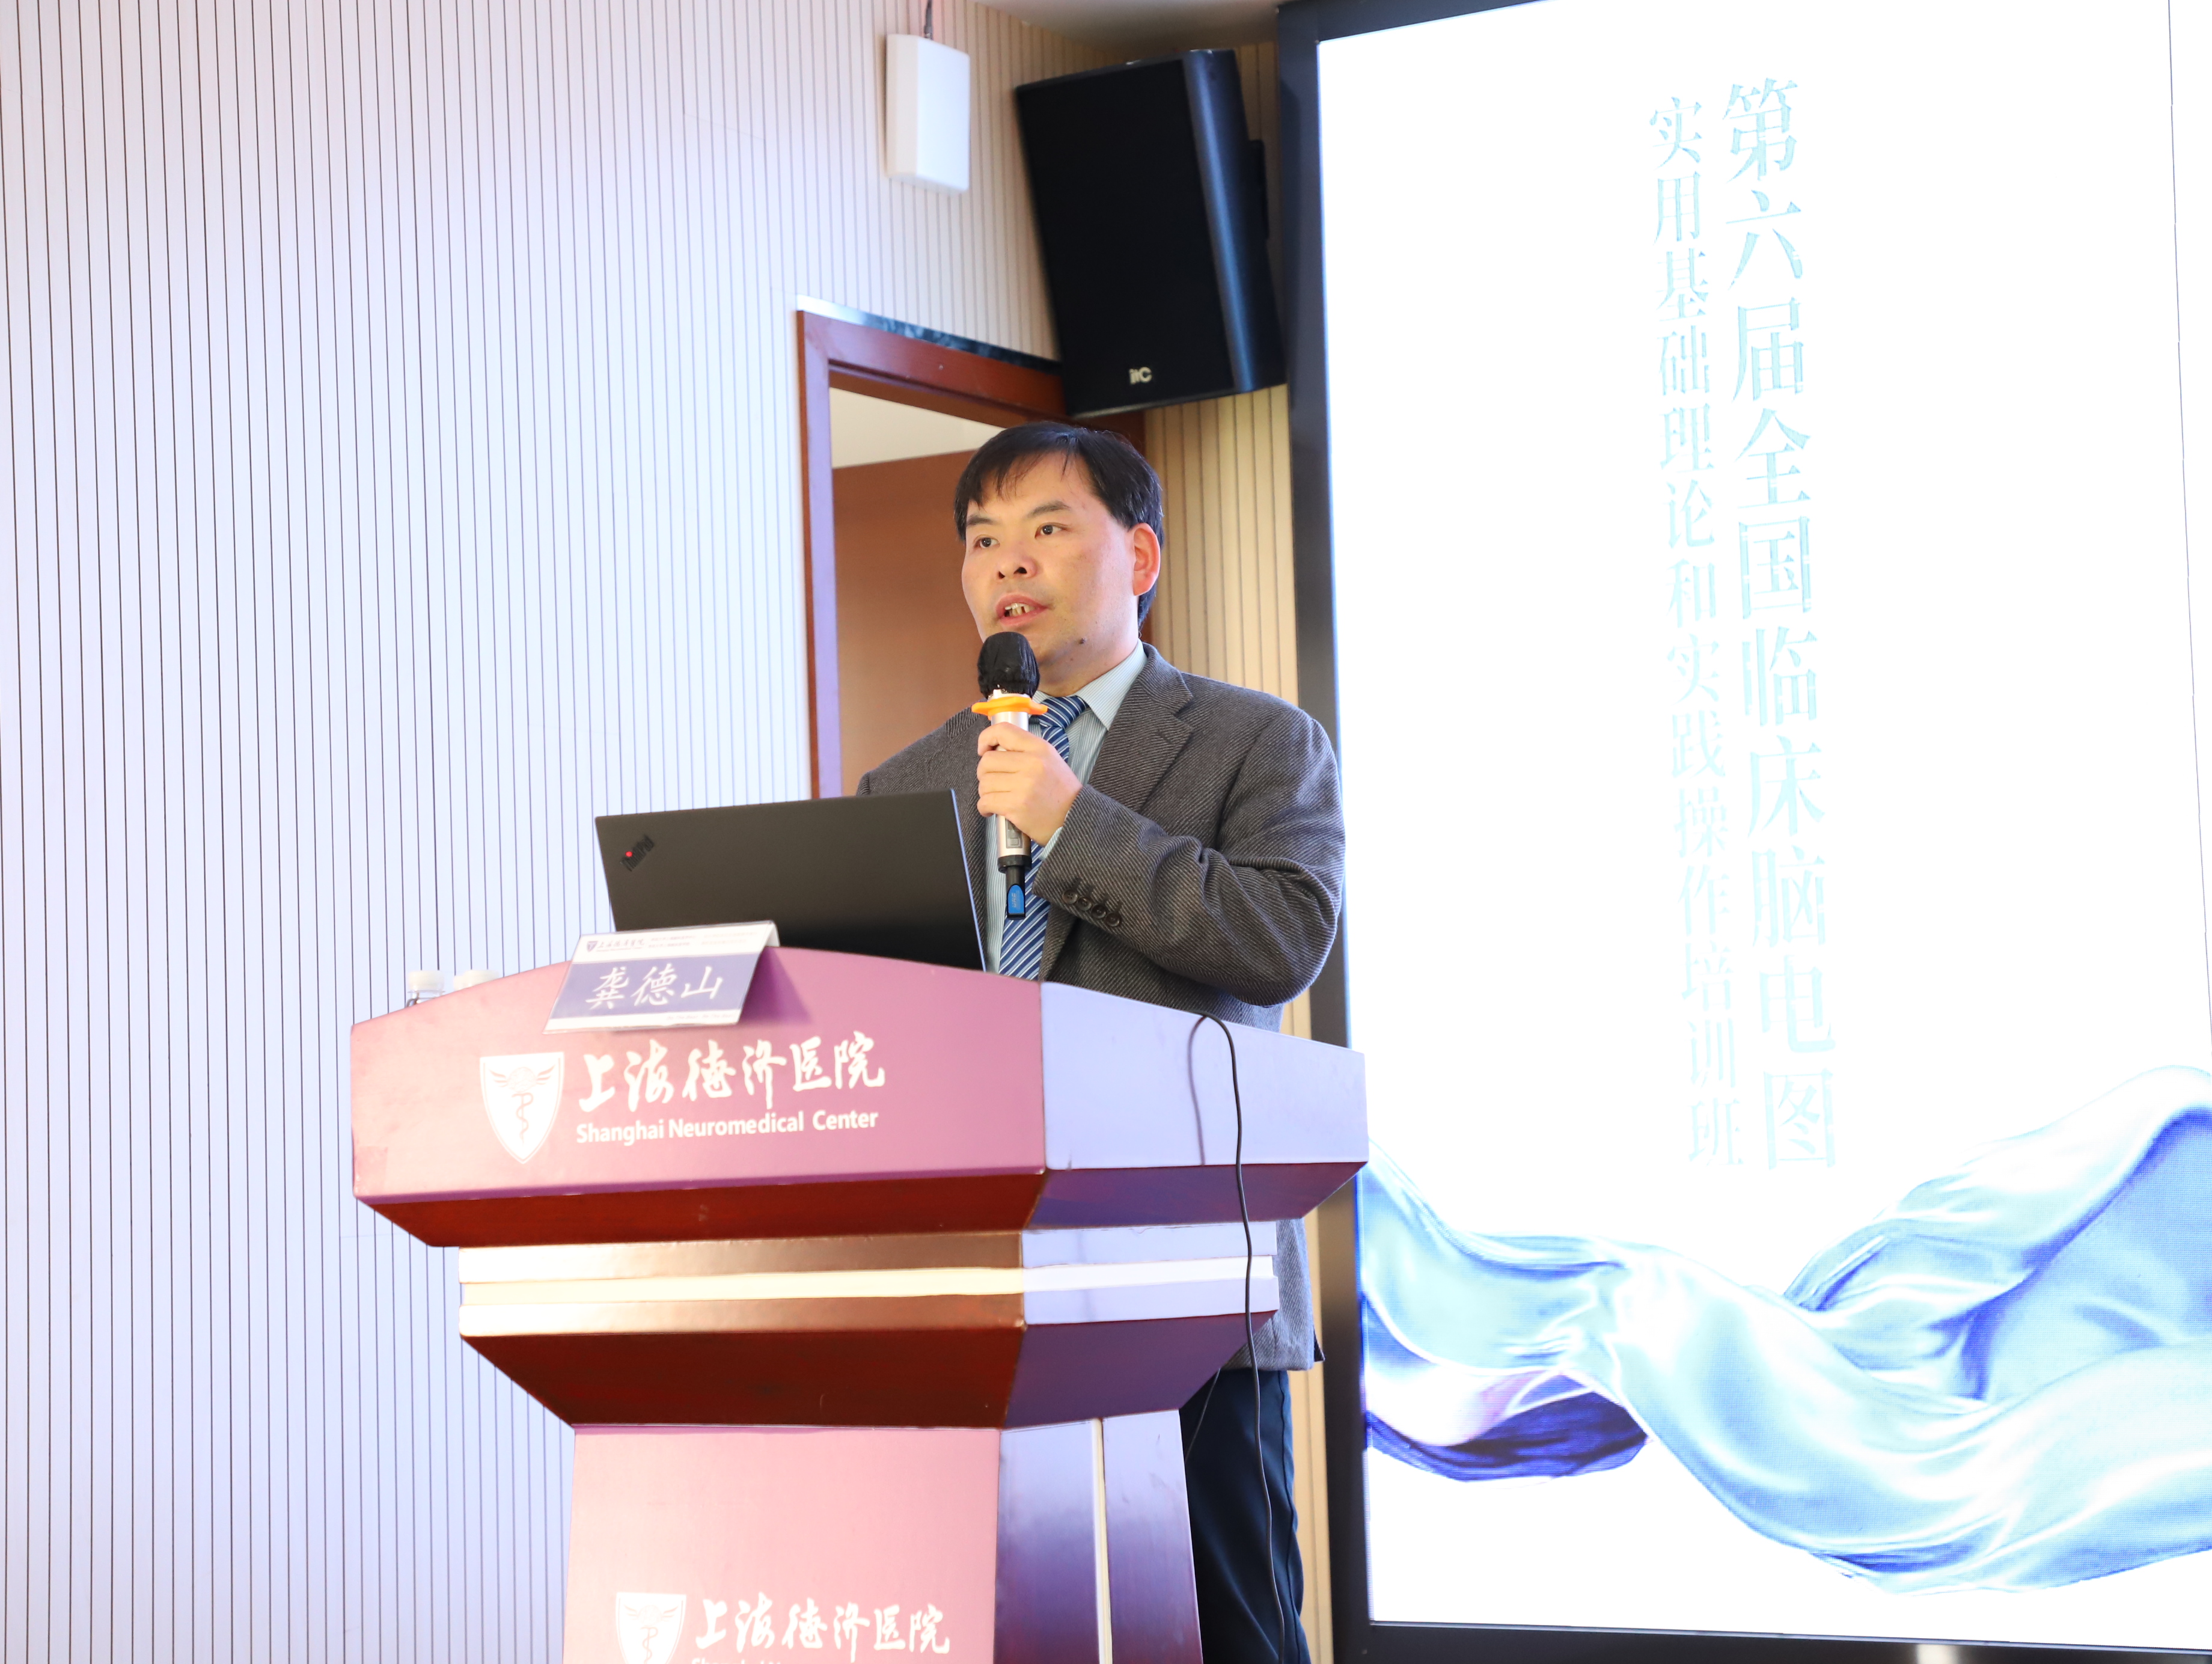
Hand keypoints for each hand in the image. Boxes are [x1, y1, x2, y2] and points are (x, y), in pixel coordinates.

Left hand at [976, 722, 1080, 843]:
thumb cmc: (1061, 791)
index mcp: (1039, 748)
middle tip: (994, 781)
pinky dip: (984, 807)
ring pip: (984, 783)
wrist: (1074, 818)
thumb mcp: (1050, 759)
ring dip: (986, 792)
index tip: (983, 749)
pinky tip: (992, 810)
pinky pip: (986, 802)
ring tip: (998, 797)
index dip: (986, 738)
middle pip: (987, 761)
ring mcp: (1023, 785)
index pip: (1003, 731)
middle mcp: (1031, 764)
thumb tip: (994, 750)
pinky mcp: (1016, 806)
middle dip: (985, 773)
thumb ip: (1024, 750)